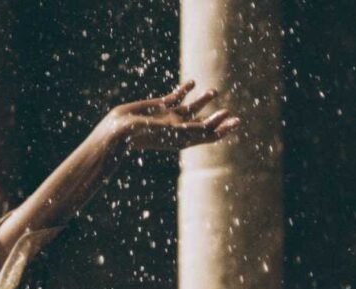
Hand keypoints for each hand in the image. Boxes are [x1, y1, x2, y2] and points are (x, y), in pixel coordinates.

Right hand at [101, 79, 239, 151]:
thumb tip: (211, 126)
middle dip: (217, 119)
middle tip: (231, 113)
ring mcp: (169, 117)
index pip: (207, 135)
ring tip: (214, 92)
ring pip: (190, 109)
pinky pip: (176, 97)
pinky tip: (192, 83)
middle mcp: (178, 129)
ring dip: (203, 101)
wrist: (121, 130)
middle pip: (203, 124)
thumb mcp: (170, 132)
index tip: (233, 119)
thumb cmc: (144, 135)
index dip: (222, 129)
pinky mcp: (160, 105)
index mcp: (182, 139)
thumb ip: (191, 128)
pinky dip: (185, 89)